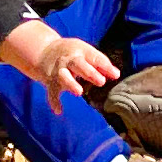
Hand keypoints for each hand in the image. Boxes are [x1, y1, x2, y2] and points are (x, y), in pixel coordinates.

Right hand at [0, 20, 117, 103]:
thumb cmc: (73, 53)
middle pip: (78, 64)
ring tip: (79, 92)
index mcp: (79, 51)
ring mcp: (58, 70)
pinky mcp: (50, 82)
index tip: (115, 75)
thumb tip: (116, 75)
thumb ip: (100, 63)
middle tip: (101, 81)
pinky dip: (54, 101)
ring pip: (63, 76)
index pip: (94, 57)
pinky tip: (59, 110)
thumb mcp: (86, 53)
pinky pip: (51, 91)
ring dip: (71, 83)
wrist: (44, 51)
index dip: (105, 66)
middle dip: (89, 72)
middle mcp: (68, 60)